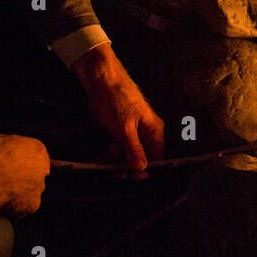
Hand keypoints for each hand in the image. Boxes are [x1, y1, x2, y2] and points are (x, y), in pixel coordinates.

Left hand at [73, 44, 164, 172]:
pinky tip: (99, 159)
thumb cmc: (116, 100)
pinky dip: (109, 153)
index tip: (133, 177)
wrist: (100, 79)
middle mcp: (145, 131)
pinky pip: (117, 146)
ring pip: (127, 152)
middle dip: (128, 166)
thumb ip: (134, 150)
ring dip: (115, 161)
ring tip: (103, 167)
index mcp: (154, 130)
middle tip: (114, 174)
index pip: (157, 156)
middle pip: (141, 156)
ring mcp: (131, 129)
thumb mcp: (125, 129)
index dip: (146, 168)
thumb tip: (143, 168)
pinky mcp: (118, 128)